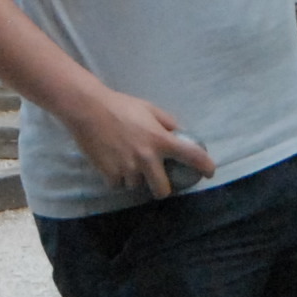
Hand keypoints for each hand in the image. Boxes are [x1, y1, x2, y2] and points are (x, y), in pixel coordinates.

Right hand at [62, 82, 212, 201]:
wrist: (87, 109)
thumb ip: (167, 123)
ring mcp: (127, 168)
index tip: (209, 172)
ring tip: (126, 161)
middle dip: (162, 188)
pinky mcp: (109, 174)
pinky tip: (112, 162)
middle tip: (157, 180)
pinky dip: (117, 177)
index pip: (191, 156)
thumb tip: (179, 134)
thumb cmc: (120, 106)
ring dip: (135, 178)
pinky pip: (118, 184)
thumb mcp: (149, 109)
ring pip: (137, 186)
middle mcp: (146, 158)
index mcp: (159, 140)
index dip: (205, 166)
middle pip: (162, 190)